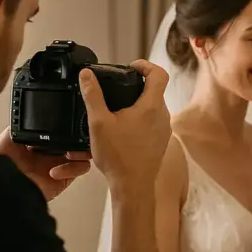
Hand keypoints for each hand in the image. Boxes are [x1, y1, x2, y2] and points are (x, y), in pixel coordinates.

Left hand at [0, 127, 91, 201]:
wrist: (1, 188)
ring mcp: (60, 165)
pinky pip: (81, 168)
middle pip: (76, 139)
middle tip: (73, 135)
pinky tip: (54, 171)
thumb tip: (28, 113)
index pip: (61, 129)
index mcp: (40, 142)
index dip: (67, 124)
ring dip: (80, 151)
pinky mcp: (65, 179)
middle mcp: (52, 153)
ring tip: (68, 154)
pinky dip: (73, 168)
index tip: (67, 120)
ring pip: (84, 153)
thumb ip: (19, 126)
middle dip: (80, 135)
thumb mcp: (6, 139)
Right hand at [80, 59, 171, 196]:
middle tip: (119, 86)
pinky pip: (153, 122)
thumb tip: (87, 75)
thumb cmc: (118, 157)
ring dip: (139, 103)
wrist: (132, 186)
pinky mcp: (161, 141)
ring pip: (154, 107)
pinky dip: (141, 118)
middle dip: (138, 85)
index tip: (132, 66)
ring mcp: (164, 130)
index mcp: (151, 107)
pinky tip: (124, 128)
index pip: (159, 74)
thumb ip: (93, 95)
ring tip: (119, 108)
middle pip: (156, 90)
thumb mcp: (99, 122)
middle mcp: (163, 116)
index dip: (146, 65)